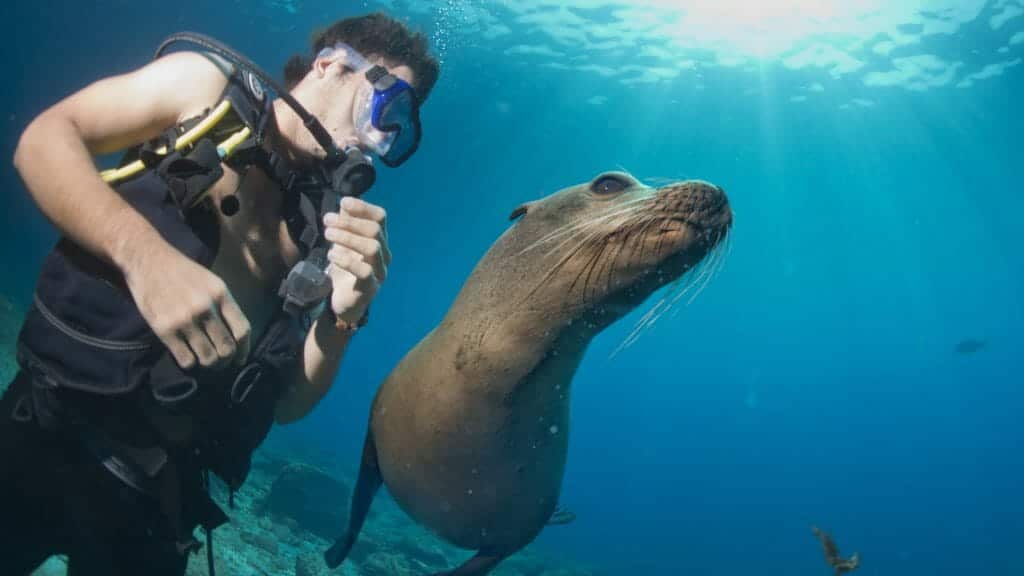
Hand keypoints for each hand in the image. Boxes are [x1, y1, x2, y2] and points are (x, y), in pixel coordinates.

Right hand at [122, 240, 250, 368]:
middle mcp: (205, 307)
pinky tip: (189, 357)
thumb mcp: (212, 282)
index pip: (242, 330)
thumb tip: (237, 337)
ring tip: (206, 362)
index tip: (241, 358)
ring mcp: (184, 319)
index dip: (244, 350)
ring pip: (207, 358)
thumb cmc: (183, 273)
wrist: (148, 262)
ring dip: (210, 365)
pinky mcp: (164, 329)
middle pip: (226, 348)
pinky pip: (186, 359)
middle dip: (227, 361)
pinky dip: (190, 363)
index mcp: (220, 294)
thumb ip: (225, 306)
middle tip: (222, 363)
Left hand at [323, 196, 391, 327]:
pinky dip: (346, 260)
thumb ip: (345, 224)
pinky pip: (364, 270)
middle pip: (375, 230)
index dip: (363, 207)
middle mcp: (384, 255)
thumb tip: (344, 202)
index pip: (380, 217)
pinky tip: (332, 257)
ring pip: (372, 247)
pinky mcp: (370, 288)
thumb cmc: (344, 269)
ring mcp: (379, 272)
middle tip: (327, 220)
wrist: (343, 302)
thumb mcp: (343, 243)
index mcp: (379, 241)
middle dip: (349, 222)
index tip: (343, 202)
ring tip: (328, 235)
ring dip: (347, 238)